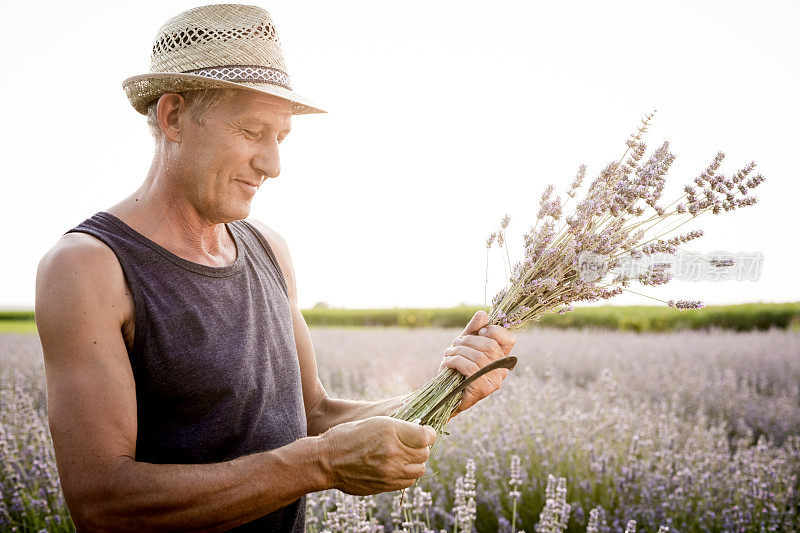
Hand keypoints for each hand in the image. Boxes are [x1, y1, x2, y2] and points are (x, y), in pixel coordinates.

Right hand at [318, 416, 435, 495]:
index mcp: (390, 431)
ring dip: (415, 462)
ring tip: (404, 455)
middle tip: (412, 443)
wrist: (326, 460)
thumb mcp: (375, 421)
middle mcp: (393, 452)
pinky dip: (407, 474)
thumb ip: (399, 428)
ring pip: (419, 469)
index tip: (426, 432)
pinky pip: (408, 481)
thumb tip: (421, 433)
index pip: (427, 436)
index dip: (429, 433)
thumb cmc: (347, 436)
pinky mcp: (385, 485)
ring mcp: (390, 471)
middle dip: (421, 447)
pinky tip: (397, 466)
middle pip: (425, 453)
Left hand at [438, 310, 515, 416]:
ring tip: (449, 353)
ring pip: (478, 356)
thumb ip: (474, 329)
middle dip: (468, 340)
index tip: (478, 332)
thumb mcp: (464, 344)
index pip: (509, 339)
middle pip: (490, 345)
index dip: (493, 330)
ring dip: (459, 351)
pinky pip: (470, 368)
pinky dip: (455, 361)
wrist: (443, 393)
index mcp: (501, 358)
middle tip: (456, 344)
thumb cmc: (456, 368)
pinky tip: (447, 362)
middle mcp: (502, 370)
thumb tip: (483, 314)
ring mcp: (494, 381)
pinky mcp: (483, 390)